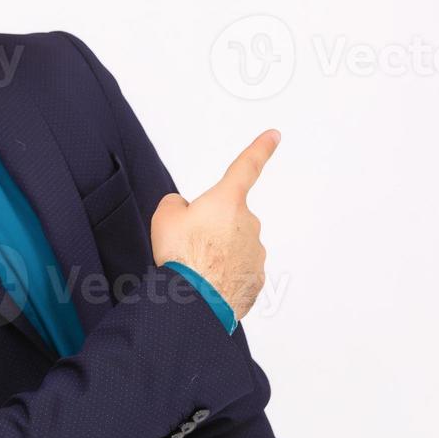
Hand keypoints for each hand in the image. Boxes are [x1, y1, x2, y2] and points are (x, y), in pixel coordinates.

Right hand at [150, 129, 279, 322]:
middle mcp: (248, 223)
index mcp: (227, 201)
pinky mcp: (256, 279)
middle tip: (189, 246)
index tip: (274, 136)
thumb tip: (183, 210)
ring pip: (234, 247)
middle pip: (228, 219)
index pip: (247, 166)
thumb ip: (175, 204)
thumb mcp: (164, 217)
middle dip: (211, 228)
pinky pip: (238, 272)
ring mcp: (255, 252)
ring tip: (195, 270)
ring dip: (217, 254)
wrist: (195, 301)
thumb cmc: (183, 258)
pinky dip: (224, 277)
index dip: (261, 149)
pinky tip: (207, 285)